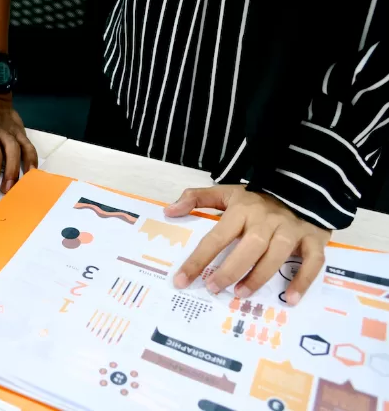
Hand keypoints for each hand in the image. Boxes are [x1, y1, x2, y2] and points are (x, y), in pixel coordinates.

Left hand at [165, 185, 329, 305]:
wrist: (303, 184)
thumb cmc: (258, 197)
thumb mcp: (226, 192)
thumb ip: (196, 198)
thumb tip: (169, 211)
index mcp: (243, 210)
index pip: (216, 237)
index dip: (198, 260)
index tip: (181, 280)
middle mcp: (267, 220)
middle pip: (249, 247)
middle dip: (230, 270)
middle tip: (214, 288)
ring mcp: (292, 229)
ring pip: (277, 255)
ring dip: (260, 276)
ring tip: (241, 294)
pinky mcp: (315, 238)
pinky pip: (313, 262)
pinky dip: (303, 281)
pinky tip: (290, 299)